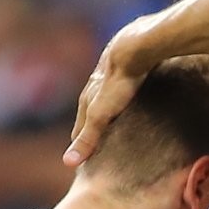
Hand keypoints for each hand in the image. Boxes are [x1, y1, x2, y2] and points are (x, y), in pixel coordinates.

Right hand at [66, 30, 149, 167]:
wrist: (139, 45)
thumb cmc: (120, 82)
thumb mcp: (102, 113)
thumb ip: (88, 137)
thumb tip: (68, 162)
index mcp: (89, 96)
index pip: (80, 125)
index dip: (80, 141)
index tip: (81, 158)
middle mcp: (98, 82)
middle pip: (92, 108)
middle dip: (93, 125)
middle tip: (97, 142)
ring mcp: (116, 70)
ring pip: (110, 94)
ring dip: (111, 107)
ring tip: (118, 122)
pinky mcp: (135, 61)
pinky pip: (131, 82)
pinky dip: (131, 94)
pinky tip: (141, 98)